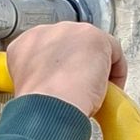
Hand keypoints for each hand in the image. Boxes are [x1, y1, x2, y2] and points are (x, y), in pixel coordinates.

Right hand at [5, 24, 125, 119]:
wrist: (47, 108)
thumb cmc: (37, 108)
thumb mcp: (31, 90)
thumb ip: (42, 78)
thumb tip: (57, 87)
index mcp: (24, 45)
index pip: (49, 53)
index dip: (60, 71)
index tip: (66, 88)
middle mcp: (45, 32)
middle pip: (71, 46)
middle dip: (79, 67)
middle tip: (84, 91)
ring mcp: (70, 31)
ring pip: (92, 48)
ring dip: (97, 70)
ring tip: (95, 93)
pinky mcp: (94, 36)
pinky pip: (113, 51)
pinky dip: (116, 73)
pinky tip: (109, 91)